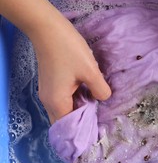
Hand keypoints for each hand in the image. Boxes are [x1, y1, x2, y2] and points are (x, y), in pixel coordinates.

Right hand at [0, 0, 110, 123]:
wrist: (47, 28)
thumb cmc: (68, 50)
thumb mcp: (90, 71)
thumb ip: (100, 89)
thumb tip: (104, 99)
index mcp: (58, 102)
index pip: (68, 128)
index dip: (82, 133)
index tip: (97, 134)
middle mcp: (50, 101)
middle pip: (65, 121)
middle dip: (82, 124)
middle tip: (101, 124)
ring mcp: (49, 92)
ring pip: (65, 110)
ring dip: (80, 112)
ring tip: (99, 112)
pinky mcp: (52, 84)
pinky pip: (64, 100)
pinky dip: (76, 102)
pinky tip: (90, 97)